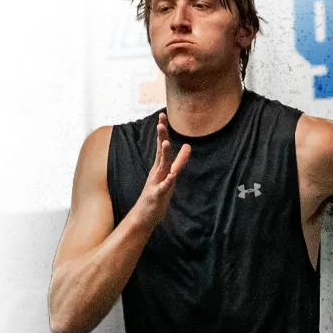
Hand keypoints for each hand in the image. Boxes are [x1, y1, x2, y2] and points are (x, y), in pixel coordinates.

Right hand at [133, 112, 190, 229]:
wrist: (144, 217)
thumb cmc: (158, 196)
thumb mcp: (170, 176)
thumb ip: (178, 162)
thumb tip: (187, 148)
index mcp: (160, 168)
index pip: (162, 146)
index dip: (163, 131)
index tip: (162, 115)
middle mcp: (157, 173)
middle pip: (160, 152)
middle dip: (161, 136)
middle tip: (161, 120)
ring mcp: (156, 183)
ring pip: (162, 167)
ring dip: (165, 155)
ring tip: (167, 143)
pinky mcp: (157, 196)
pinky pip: (163, 187)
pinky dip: (168, 181)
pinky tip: (172, 175)